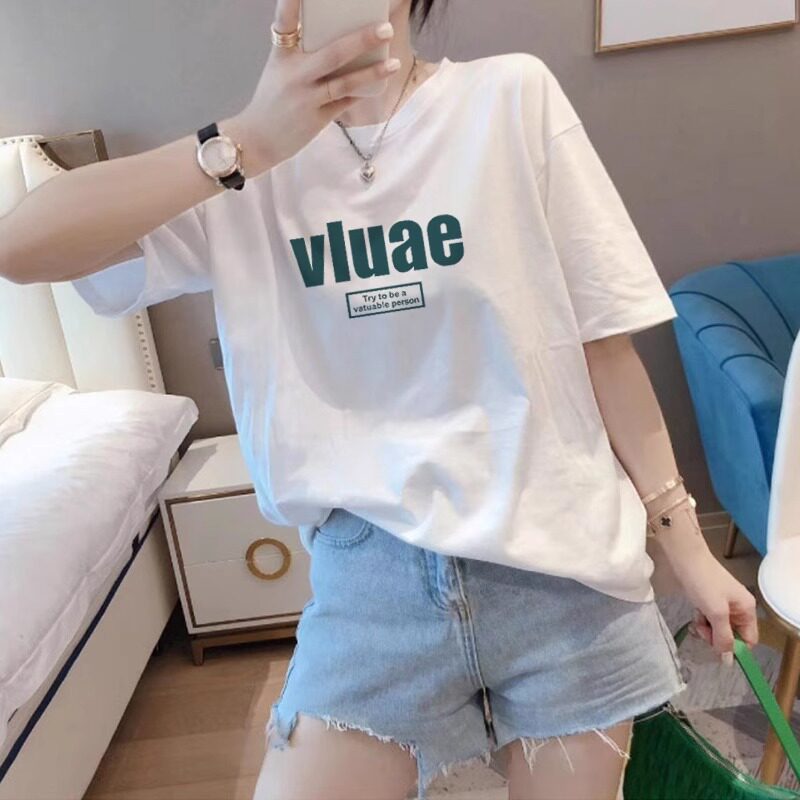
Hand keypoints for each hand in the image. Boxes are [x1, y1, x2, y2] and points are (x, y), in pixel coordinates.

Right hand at [236, 0, 398, 168]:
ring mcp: (306, 98)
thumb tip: (345, 42)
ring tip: (393, 63)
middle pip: (332, 54)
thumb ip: (304, 55)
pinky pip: (344, 103)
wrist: (256, 139)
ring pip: (344, 83)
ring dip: (372, 73)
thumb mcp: (281, 70)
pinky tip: (379, 84)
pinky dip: (361, 92)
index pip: (285, 22)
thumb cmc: (273, 100)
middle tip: (385, 28)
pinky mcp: (315, 119)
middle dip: (361, 40)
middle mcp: (293, 75)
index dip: (291, 3)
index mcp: (281, 56)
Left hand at [656, 532, 759, 663]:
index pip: (749, 640)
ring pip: (717, 628)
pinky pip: (708, 618)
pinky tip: (695, 611)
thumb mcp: (716, 612)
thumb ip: (723, 637)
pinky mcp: (709, 600)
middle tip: (702, 629)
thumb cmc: (703, 582)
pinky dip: (701, 619)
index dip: (735, 648)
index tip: (718, 650)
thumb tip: (728, 659)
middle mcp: (738, 608)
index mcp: (747, 609)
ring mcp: (723, 604)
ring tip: (697, 617)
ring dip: (706, 627)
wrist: (685, 558)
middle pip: (732, 635)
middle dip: (716, 636)